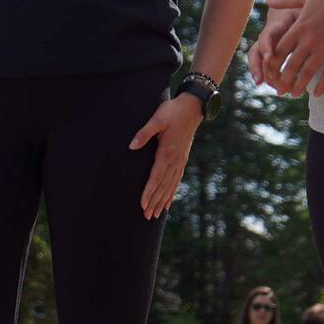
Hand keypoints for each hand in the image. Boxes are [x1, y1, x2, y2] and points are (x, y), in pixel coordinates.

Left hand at [130, 92, 202, 218]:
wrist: (192, 107)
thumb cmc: (172, 111)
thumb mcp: (157, 119)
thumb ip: (144, 133)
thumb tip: (131, 146)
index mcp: (167, 152)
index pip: (156, 177)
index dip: (149, 192)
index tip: (142, 204)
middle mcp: (175, 160)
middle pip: (163, 186)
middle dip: (154, 202)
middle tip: (146, 216)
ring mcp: (180, 161)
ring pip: (170, 186)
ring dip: (162, 201)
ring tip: (155, 215)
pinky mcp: (183, 159)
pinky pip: (177, 180)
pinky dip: (172, 193)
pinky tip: (168, 202)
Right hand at [248, 6, 299, 89]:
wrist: (297, 13)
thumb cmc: (303, 13)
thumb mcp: (305, 11)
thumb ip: (306, 17)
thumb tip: (313, 18)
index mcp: (276, 26)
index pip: (266, 36)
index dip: (266, 47)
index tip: (270, 58)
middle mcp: (267, 38)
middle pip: (255, 53)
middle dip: (257, 67)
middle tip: (260, 80)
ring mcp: (267, 48)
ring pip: (258, 63)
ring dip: (263, 76)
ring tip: (276, 89)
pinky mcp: (272, 56)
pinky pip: (268, 69)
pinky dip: (274, 80)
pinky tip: (286, 89)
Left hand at [266, 0, 323, 97]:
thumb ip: (285, 1)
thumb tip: (267, 1)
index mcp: (300, 26)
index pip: (280, 49)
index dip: (272, 63)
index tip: (268, 72)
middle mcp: (310, 39)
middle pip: (292, 64)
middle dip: (283, 80)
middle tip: (278, 91)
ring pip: (309, 72)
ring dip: (300, 85)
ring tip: (294, 95)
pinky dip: (322, 85)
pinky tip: (316, 94)